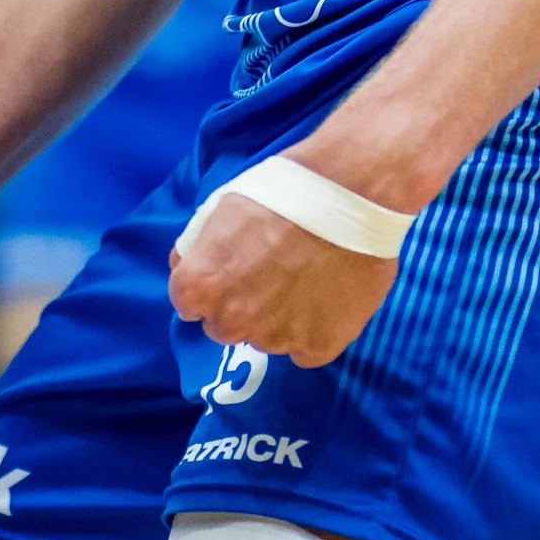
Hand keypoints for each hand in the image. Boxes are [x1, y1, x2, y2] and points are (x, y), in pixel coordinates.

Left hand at [168, 187, 399, 369]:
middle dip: (242, 305)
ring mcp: (275, 339)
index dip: (215, 282)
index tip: (239, 265)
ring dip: (280, 318)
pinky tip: (328, 297)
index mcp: (199, 287)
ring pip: (269, 338)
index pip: (191, 304)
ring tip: (308, 278)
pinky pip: (307, 349)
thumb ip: (198, 248)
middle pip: (227, 326)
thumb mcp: (220, 206)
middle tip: (274, 272)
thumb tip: (187, 267)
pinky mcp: (318, 347)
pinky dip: (315, 329)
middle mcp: (231, 322)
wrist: (351, 192)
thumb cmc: (282, 190)